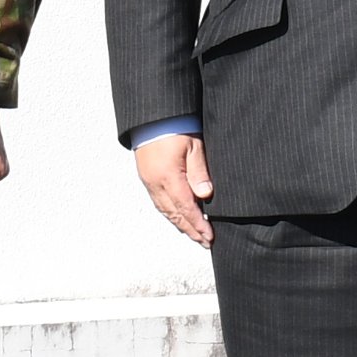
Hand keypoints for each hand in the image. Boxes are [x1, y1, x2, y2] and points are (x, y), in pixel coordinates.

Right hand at [136, 128, 215, 245]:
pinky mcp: (147, 177)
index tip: (209, 237)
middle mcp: (156, 183)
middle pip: (175, 215)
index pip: (186, 209)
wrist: (153, 114)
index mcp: (169, 178)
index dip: (198, 225)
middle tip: (204, 242)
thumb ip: (199, 172)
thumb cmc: (175, 126)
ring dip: (180, 225)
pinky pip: (158, 202)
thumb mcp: (194, 146)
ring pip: (165, 211)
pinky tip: (177, 217)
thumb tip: (205, 195)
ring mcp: (149, 181)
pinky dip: (170, 214)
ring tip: (193, 234)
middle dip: (190, 230)